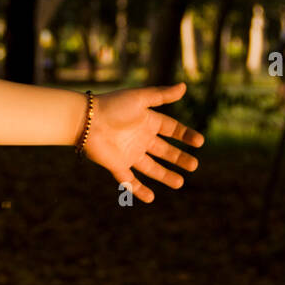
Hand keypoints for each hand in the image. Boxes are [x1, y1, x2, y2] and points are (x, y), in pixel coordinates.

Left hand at [82, 81, 203, 202]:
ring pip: (151, 168)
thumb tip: (184, 86)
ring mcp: (128, 153)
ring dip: (165, 176)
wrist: (85, 120)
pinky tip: (151, 198)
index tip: (199, 142)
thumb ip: (161, 95)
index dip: (185, 135)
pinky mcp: (116, 165)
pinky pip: (129, 181)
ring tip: (179, 183)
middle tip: (193, 166)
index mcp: (147, 121)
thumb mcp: (140, 98)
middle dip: (179, 158)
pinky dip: (139, 190)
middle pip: (164, 151)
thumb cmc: (112, 106)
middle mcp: (139, 138)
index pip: (171, 129)